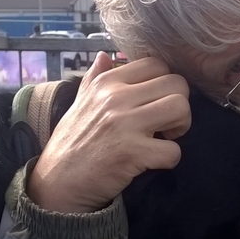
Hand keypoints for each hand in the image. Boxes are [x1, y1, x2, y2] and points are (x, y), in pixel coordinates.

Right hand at [27, 51, 190, 212]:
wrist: (58, 182)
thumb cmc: (72, 143)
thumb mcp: (79, 103)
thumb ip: (94, 78)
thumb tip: (104, 56)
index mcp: (106, 83)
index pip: (157, 64)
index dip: (166, 85)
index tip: (156, 104)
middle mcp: (116, 98)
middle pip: (177, 84)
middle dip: (179, 106)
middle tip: (166, 124)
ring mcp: (125, 124)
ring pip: (181, 108)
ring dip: (181, 127)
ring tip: (165, 138)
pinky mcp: (132, 152)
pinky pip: (174, 150)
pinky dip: (170, 159)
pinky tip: (154, 162)